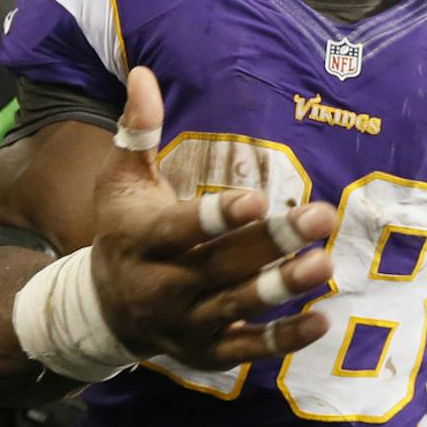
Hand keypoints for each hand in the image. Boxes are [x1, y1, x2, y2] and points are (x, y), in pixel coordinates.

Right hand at [89, 68, 338, 368]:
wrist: (101, 310)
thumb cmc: (123, 230)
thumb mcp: (120, 182)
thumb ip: (138, 132)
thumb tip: (143, 72)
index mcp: (139, 239)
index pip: (180, 229)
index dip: (216, 217)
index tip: (258, 199)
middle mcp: (160, 286)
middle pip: (220, 265)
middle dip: (271, 244)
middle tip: (320, 216)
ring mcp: (184, 323)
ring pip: (237, 307)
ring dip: (282, 289)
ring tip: (325, 264)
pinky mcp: (204, 353)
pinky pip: (245, 351)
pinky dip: (281, 341)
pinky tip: (320, 319)